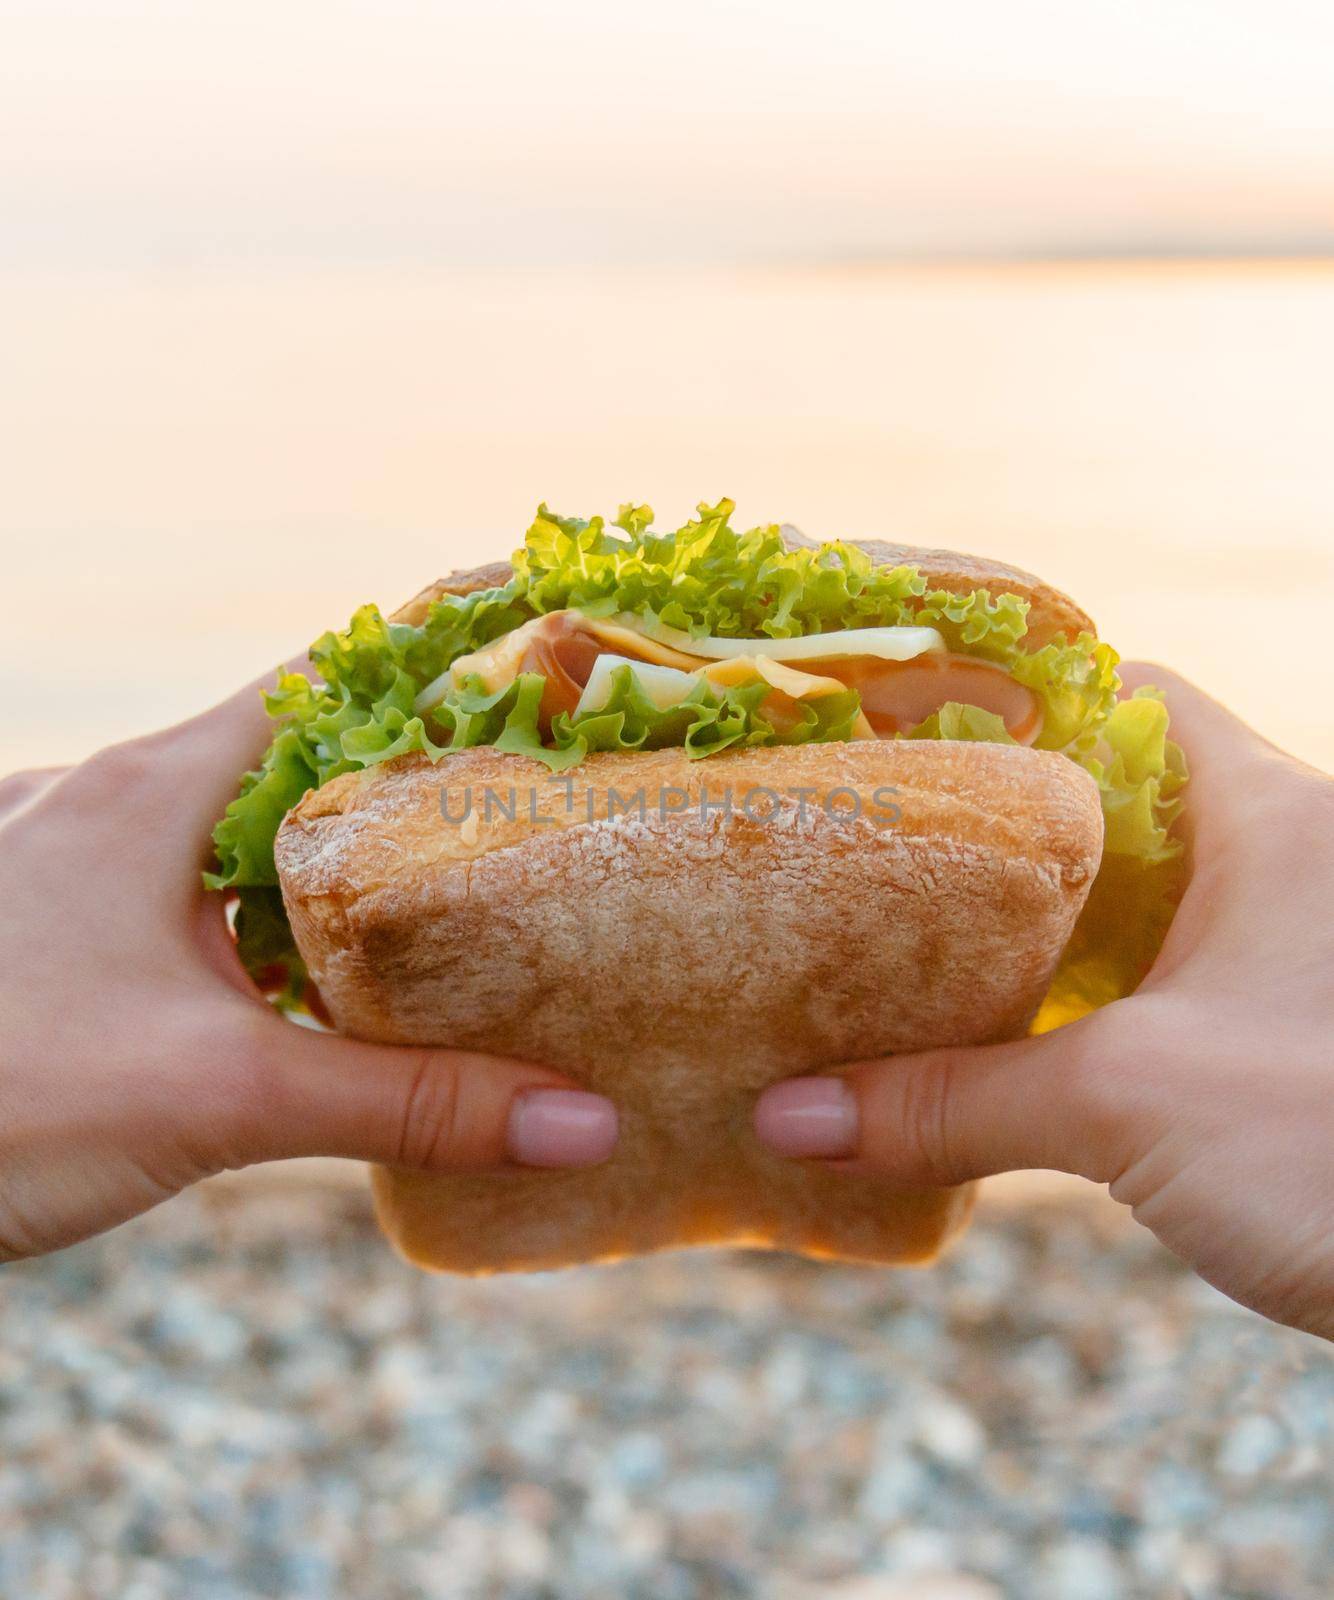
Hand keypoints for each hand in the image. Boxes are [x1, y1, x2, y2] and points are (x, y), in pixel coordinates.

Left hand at [0, 673, 617, 1260]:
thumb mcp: (220, 1096)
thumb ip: (407, 1103)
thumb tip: (583, 1119)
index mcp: (158, 790)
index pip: (331, 675)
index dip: (438, 646)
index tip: (532, 629)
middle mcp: (112, 802)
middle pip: (296, 751)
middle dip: (406, 762)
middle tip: (522, 785)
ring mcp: (70, 865)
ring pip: (235, 829)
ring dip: (330, 850)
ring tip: (442, 886)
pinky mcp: (50, 934)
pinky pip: (186, 896)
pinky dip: (262, 919)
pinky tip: (306, 978)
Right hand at [755, 667, 1333, 1339]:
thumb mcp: (1126, 1103)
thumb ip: (950, 1101)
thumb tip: (789, 1115)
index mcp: (1268, 814)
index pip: (1131, 697)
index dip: (1022, 701)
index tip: (917, 737)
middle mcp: (1290, 861)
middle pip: (1121, 802)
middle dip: (1008, 831)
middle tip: (895, 854)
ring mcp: (1293, 952)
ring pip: (1144, 903)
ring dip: (1045, 928)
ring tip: (925, 946)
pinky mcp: (1286, 1035)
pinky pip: (1167, 983)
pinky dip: (1090, 1000)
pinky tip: (1016, 1042)